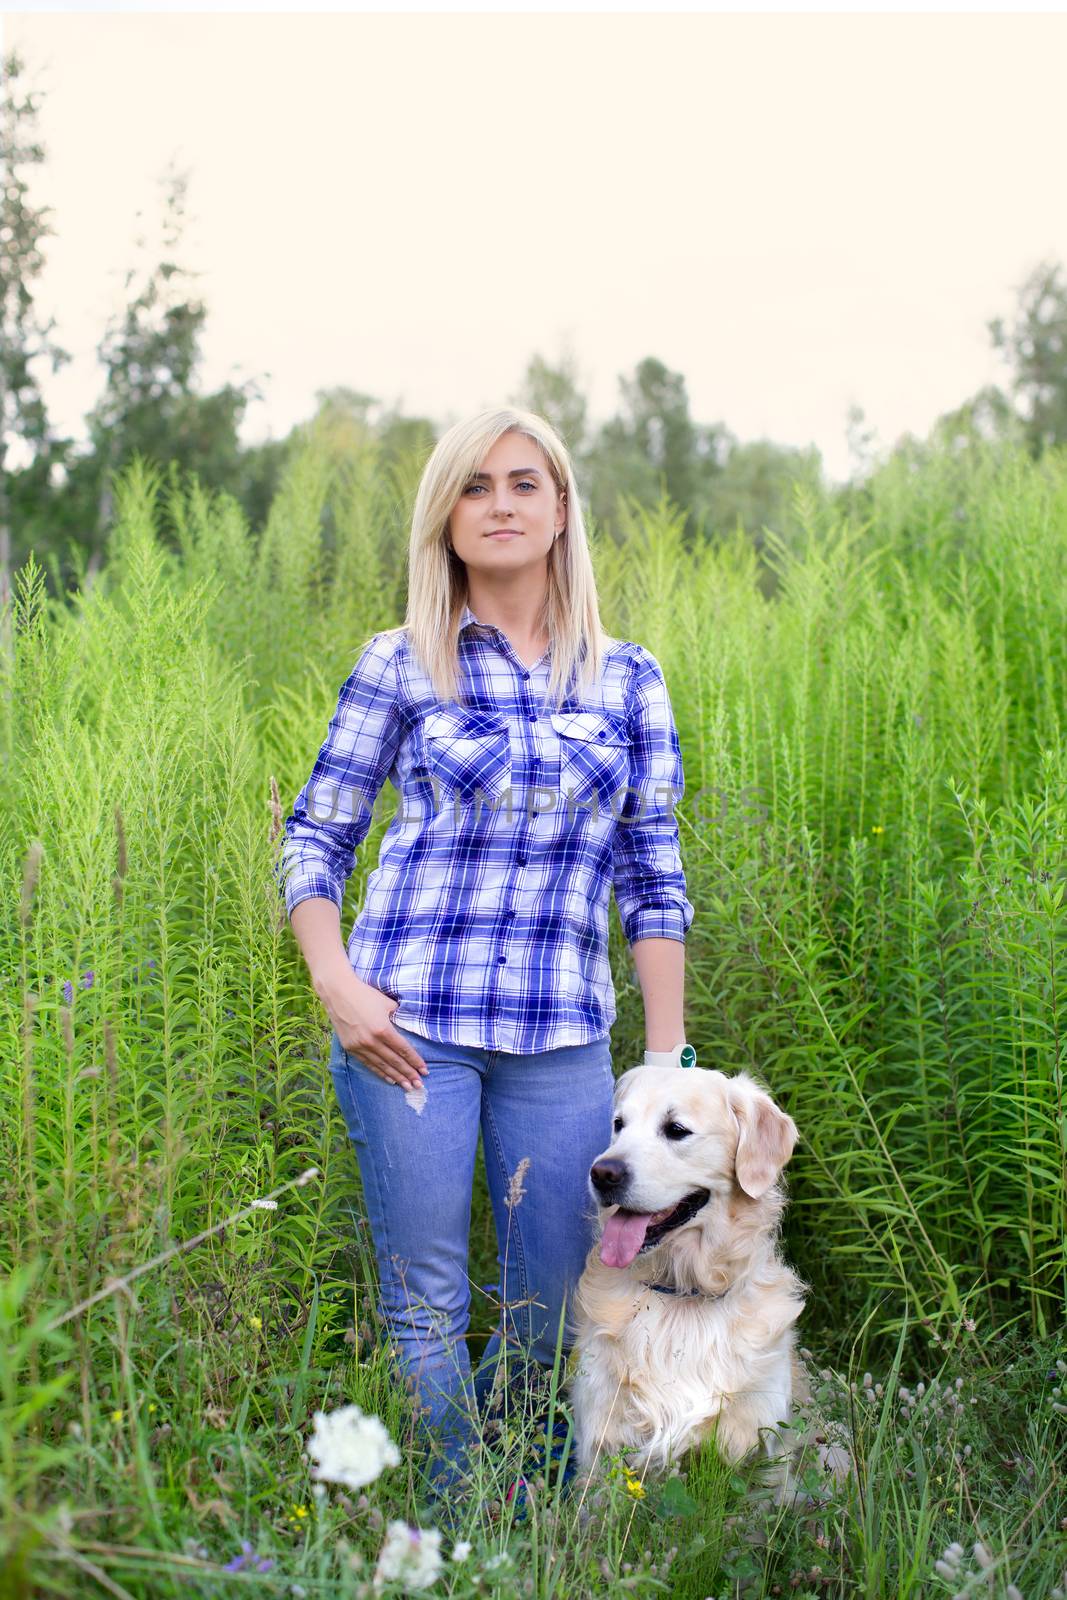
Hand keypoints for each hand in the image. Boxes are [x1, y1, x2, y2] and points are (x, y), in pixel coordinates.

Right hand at [319, 971, 427, 1089]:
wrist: (338, 993)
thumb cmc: (365, 995)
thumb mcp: (387, 1003)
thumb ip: (399, 1017)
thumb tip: (410, 1027)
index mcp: (383, 1029)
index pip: (403, 1050)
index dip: (415, 1061)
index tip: (424, 1071)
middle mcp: (371, 1041)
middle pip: (394, 1061)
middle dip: (408, 1074)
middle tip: (419, 1085)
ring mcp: (359, 1046)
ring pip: (381, 1066)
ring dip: (396, 1077)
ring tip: (407, 1086)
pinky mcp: (350, 1048)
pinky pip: (368, 1064)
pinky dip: (379, 1072)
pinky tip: (389, 1079)